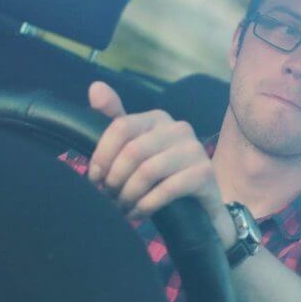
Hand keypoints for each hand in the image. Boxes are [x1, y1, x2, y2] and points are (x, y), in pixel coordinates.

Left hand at [86, 81, 229, 240]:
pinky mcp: (205, 174)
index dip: (102, 155)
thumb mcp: (135, 149)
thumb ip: (114, 121)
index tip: (95, 178)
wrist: (199, 207)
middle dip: (115, 179)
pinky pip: (167, 189)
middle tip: (109, 198)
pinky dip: (146, 205)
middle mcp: (179, 128)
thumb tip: (95, 88)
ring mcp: (195, 150)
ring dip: (129, 195)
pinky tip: (138, 214)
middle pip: (133, 151)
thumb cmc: (162, 176)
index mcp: (158, 118)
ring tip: (122, 208)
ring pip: (148, 171)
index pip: (121, 126)